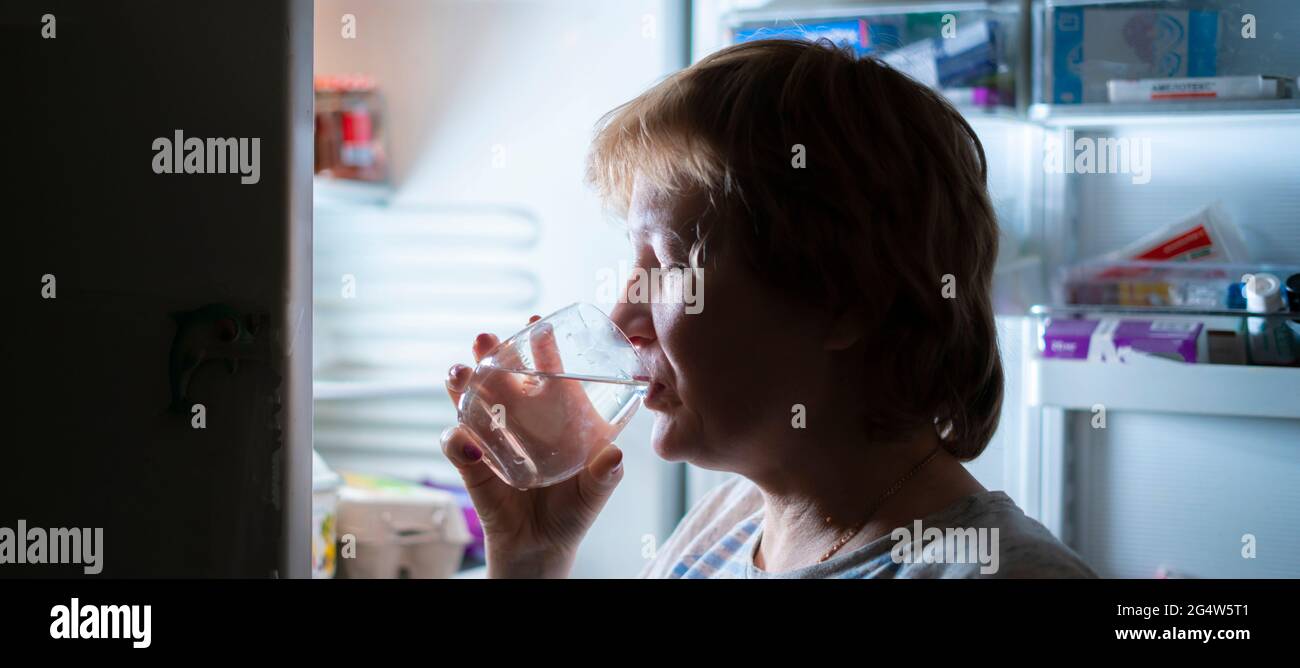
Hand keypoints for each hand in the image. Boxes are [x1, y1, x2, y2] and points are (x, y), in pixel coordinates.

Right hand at [441, 316, 624, 577]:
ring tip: (460, 373)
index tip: (536, 324)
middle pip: (500, 375)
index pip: (545, 372)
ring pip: (470, 399)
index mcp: (553, 414)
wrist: (541, 546)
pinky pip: (456, 446)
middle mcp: (519, 417)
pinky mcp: (471, 464)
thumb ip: (605, 475)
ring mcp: (491, 437)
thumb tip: (614, 455)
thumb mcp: (595, 492)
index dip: (540, 346)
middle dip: (490, 352)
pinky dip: (456, 442)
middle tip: (486, 339)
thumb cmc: (573, 509)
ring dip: (461, 382)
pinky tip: (464, 443)